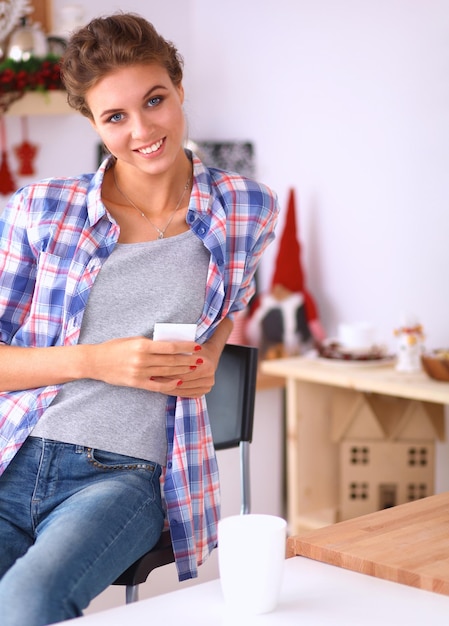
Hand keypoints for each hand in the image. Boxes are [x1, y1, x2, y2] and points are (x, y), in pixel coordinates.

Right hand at [86, 336, 201, 393]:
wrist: (95, 362)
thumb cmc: (115, 347)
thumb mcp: (133, 340)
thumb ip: (150, 343)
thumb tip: (171, 345)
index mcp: (142, 346)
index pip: (170, 347)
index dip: (186, 347)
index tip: (197, 346)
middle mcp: (142, 360)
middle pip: (171, 361)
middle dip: (189, 361)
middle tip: (201, 360)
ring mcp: (140, 373)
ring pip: (167, 372)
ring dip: (183, 371)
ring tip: (194, 369)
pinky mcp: (137, 383)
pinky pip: (158, 385)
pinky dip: (170, 385)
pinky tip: (180, 382)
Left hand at [148, 338, 221, 397]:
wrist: (209, 357)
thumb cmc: (195, 350)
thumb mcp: (188, 348)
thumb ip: (178, 351)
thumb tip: (158, 354)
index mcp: (207, 366)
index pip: (183, 371)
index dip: (167, 370)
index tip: (154, 368)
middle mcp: (209, 378)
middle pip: (182, 381)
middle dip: (165, 379)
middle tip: (151, 376)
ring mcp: (207, 387)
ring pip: (182, 389)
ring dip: (167, 386)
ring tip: (154, 382)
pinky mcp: (202, 392)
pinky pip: (184, 394)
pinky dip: (172, 391)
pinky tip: (163, 388)